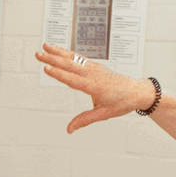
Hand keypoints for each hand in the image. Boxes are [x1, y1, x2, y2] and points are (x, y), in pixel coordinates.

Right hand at [35, 44, 156, 132]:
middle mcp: (93, 75)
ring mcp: (94, 68)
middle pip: (69, 65)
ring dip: (58, 52)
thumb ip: (84, 120)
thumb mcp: (103, 114)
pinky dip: (68, 53)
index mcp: (94, 86)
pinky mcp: (95, 66)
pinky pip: (79, 58)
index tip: (46, 68)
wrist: (137, 91)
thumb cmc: (122, 102)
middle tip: (38, 55)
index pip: (72, 79)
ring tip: (45, 47)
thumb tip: (69, 129)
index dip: (58, 74)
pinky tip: (60, 50)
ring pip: (73, 58)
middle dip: (52, 59)